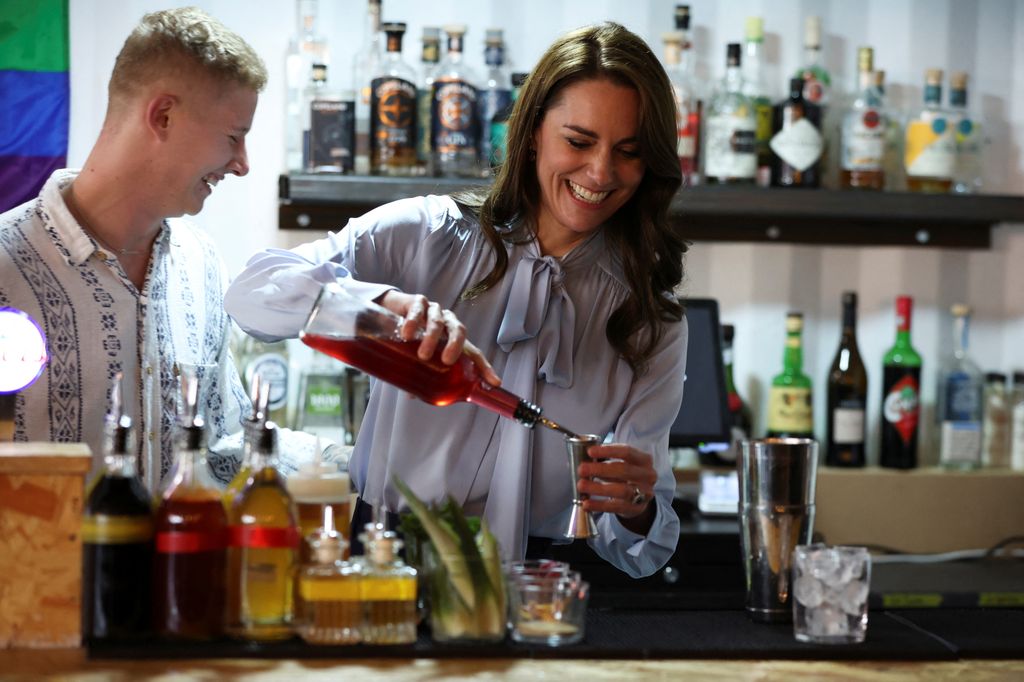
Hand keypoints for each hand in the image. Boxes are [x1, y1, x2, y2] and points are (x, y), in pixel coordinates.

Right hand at [378, 290, 500, 386]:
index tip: (494, 382)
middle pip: (458, 331)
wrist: (389, 310)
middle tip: (447, 361)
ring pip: (438, 322)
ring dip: (432, 338)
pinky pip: (418, 310)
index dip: (485, 368)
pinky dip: (413, 322)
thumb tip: (414, 395)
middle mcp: (447, 323)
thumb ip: (419, 373)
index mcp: (453, 338)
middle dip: (455, 346)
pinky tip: (407, 335)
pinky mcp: (415, 303)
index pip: (473, 352)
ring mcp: (432, 311)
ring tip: (422, 355)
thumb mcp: (418, 356)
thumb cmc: (411, 336)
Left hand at [577, 443, 656, 532]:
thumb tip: (583, 459)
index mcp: (644, 459)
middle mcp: (648, 475)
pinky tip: (586, 503)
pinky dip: (599, 505)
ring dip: (599, 488)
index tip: (590, 451)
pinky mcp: (637, 508)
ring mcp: (645, 493)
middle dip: (600, 469)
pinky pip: (616, 507)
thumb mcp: (621, 462)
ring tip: (581, 485)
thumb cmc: (625, 475)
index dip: (608, 451)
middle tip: (581, 469)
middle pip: (624, 470)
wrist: (639, 496)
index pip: (626, 452)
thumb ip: (605, 460)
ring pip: (622, 490)